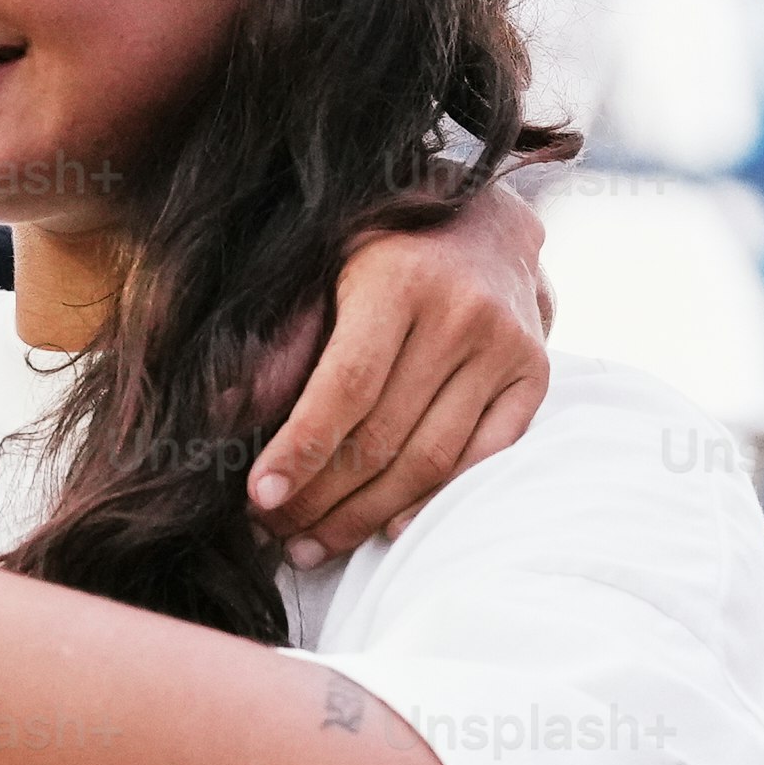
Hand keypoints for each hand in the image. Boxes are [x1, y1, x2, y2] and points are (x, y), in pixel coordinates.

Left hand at [242, 173, 553, 565]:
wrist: (481, 220)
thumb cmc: (379, 247)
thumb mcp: (320, 266)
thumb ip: (282, 338)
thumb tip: (228, 413)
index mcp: (398, 281)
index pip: (345, 386)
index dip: (301, 448)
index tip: (260, 497)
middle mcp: (461, 315)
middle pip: (384, 435)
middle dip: (321, 496)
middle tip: (275, 532)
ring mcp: (506, 348)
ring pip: (431, 459)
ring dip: (366, 513)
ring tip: (313, 543)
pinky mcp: (535, 376)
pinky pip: (483, 458)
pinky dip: (433, 501)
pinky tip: (385, 527)